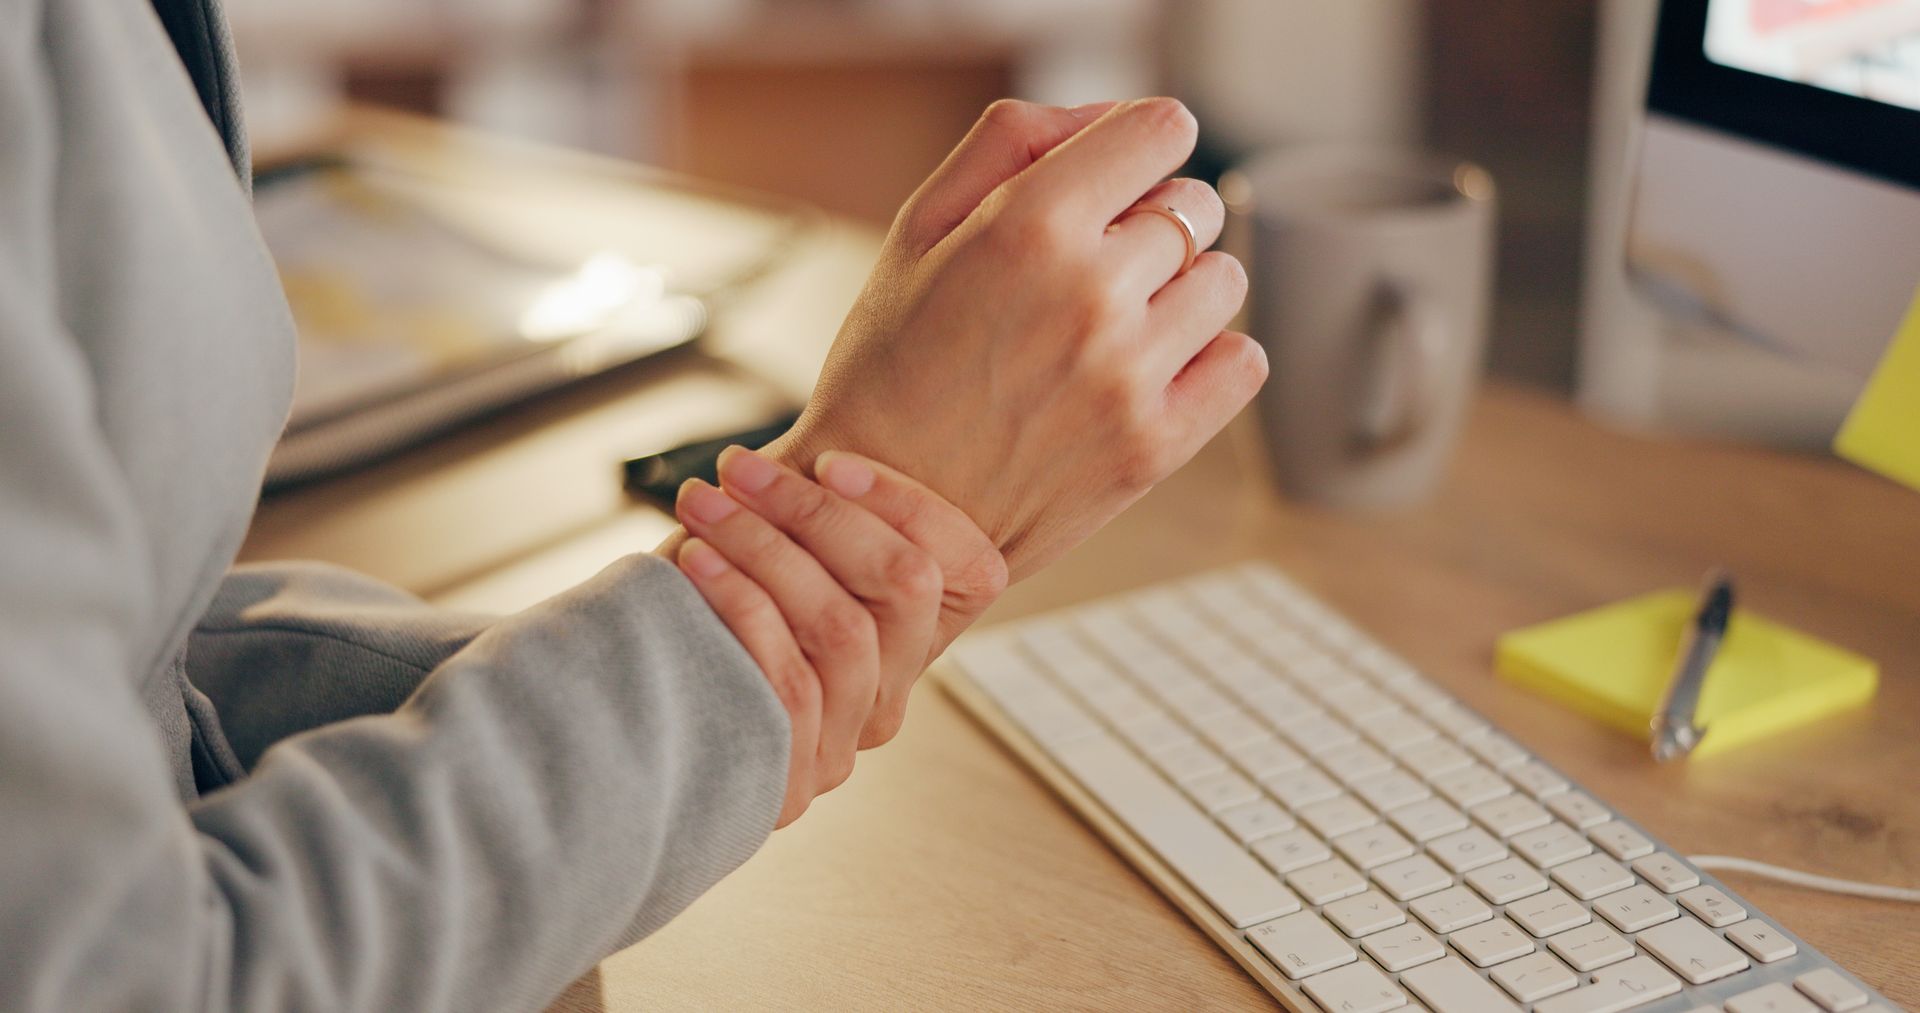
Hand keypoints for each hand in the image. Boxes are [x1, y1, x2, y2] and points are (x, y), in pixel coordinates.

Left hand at [670, 447, 1002, 824]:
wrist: (621, 739)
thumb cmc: (697, 627)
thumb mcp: (767, 566)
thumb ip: (810, 523)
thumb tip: (820, 453)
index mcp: (909, 645)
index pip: (973, 569)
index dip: (908, 504)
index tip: (826, 460)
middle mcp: (891, 698)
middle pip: (909, 586)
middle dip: (820, 511)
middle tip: (738, 469)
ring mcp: (847, 745)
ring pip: (844, 626)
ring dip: (767, 547)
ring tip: (703, 505)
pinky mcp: (795, 783)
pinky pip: (790, 678)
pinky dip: (741, 602)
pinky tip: (694, 561)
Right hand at [765, 97, 1263, 580]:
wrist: (878, 514)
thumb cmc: (890, 368)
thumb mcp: (918, 228)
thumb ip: (1010, 142)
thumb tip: (1107, 116)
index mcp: (1029, 227)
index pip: (1161, 130)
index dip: (1140, 145)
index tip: (1116, 177)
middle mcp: (1091, 295)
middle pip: (1194, 205)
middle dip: (1151, 220)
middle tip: (1092, 267)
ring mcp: (1129, 376)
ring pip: (1223, 281)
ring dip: (1181, 290)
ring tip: (1114, 325)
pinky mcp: (1155, 447)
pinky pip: (1242, 363)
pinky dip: (1210, 358)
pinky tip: (1150, 369)